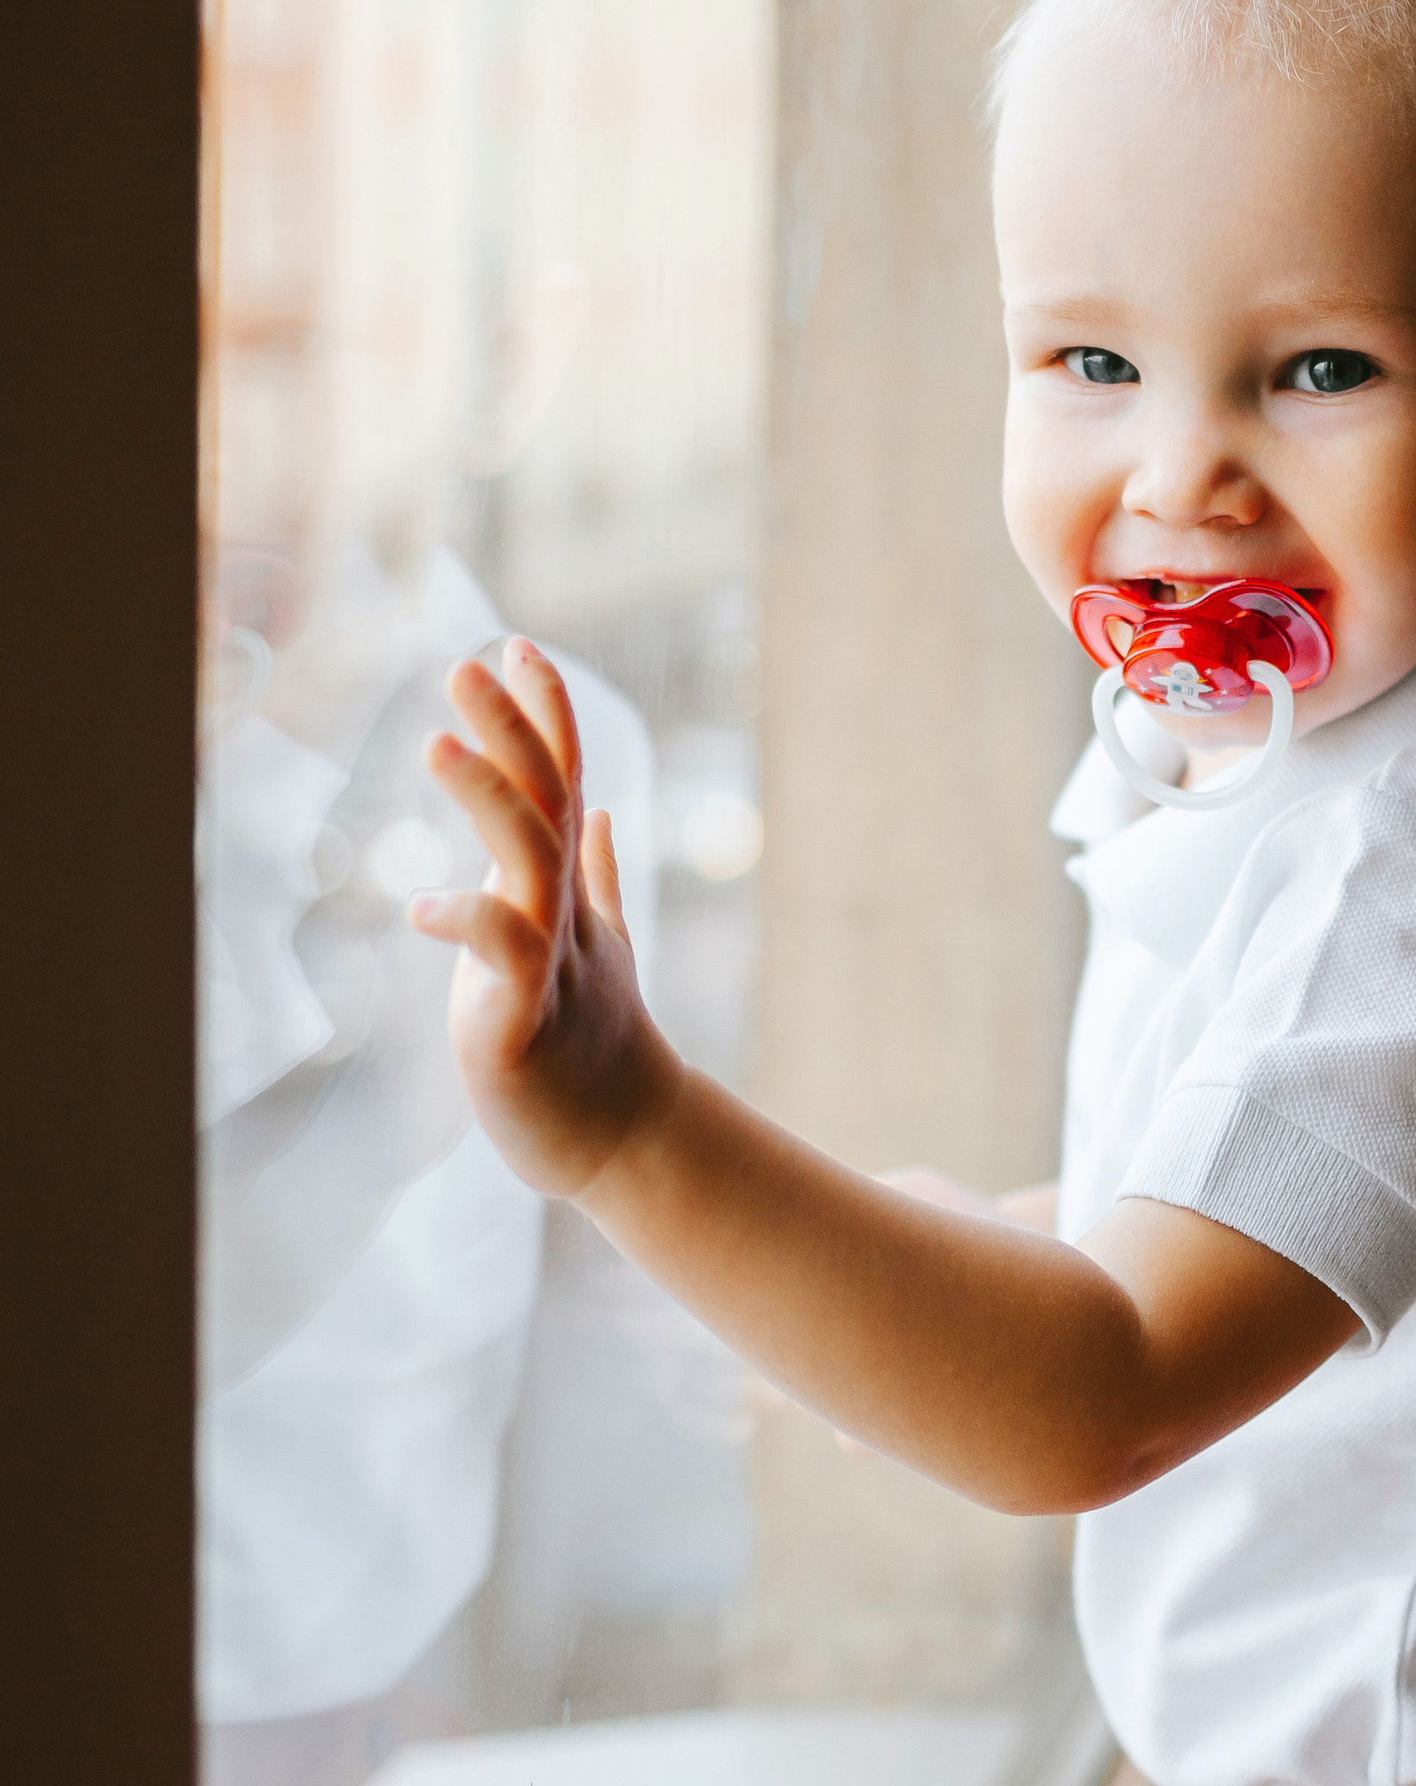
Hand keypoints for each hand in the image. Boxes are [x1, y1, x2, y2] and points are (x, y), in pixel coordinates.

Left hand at [411, 639, 678, 1197]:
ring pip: (528, 861)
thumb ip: (595, 877)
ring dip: (488, 799)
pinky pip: (504, 956)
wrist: (621, 1140)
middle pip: (544, 800)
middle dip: (511, 730)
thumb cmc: (593, 1045)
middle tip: (466, 664)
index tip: (517, 644)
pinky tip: (423, 910)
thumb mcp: (594, 946)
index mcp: (567, 893)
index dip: (546, 713)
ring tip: (436, 746)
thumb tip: (593, 811)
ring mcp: (550, 961)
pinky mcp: (525, 1017)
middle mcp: (563, 913)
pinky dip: (469, 923)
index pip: (564, 781)